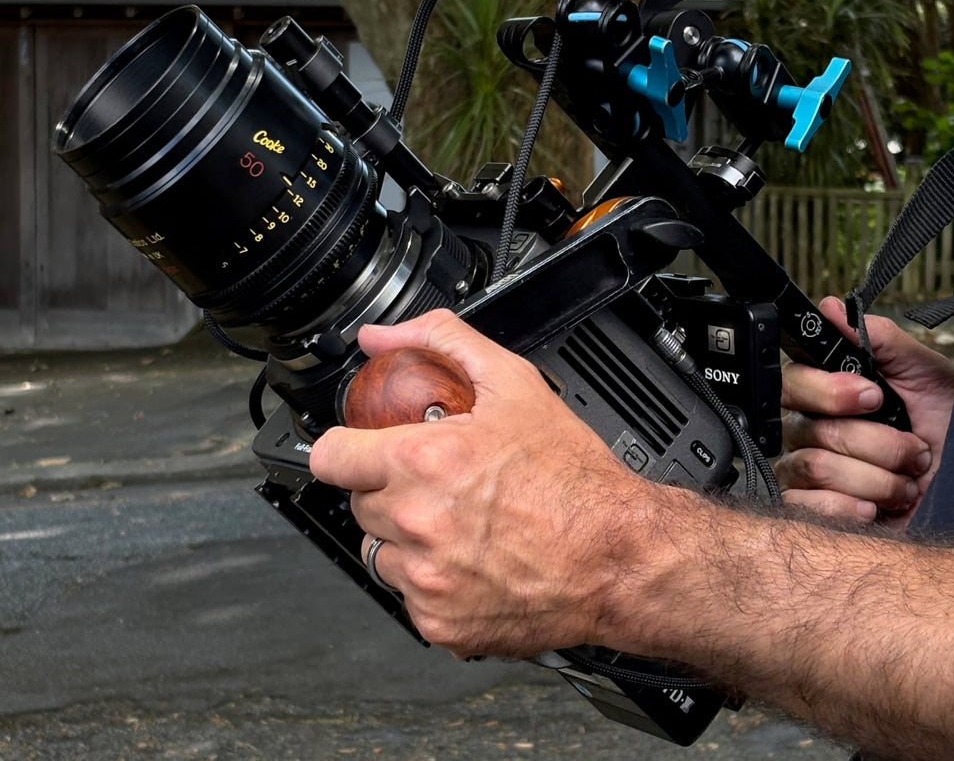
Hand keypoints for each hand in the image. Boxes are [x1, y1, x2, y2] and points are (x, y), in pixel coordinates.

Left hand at [308, 309, 644, 657]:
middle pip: (360, 503)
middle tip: (439, 483)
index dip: (345, 447)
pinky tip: (473, 561)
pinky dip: (433, 581)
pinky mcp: (439, 624)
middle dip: (391, 490)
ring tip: (459, 524)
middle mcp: (415, 524)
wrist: (616, 556)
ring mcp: (425, 581)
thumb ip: (442, 343)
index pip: (330, 456)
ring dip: (408, 538)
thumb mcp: (513, 383)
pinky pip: (410, 597)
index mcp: (422, 463)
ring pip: (382, 552)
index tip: (361, 450)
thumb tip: (384, 336)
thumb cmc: (573, 478)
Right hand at [775, 297, 953, 526]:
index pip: (790, 380)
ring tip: (905, 480)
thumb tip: (831, 308)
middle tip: (909, 444)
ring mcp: (804, 473)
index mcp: (824, 394)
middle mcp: (806, 430)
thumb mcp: (924, 374)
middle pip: (805, 427)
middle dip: (870, 439)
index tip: (874, 396)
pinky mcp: (808, 513)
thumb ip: (877, 337)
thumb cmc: (946, 434)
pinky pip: (807, 507)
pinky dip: (850, 507)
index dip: (828, 390)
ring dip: (877, 477)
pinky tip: (875, 506)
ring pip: (815, 466)